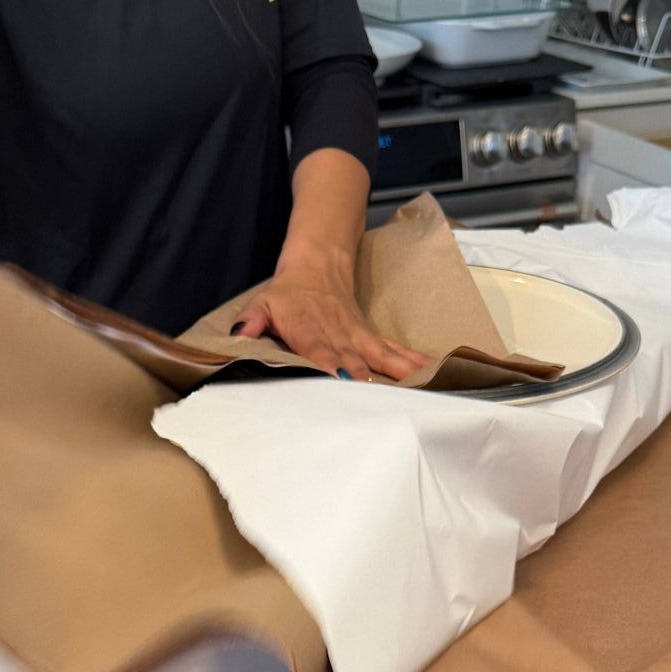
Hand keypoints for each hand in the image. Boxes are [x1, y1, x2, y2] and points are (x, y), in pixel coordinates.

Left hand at [234, 250, 428, 382]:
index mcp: (310, 331)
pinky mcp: (370, 338)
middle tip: (383, 407)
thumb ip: (250, 321)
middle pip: (356, 363)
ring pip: (382, 358)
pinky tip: (433, 372)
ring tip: (420, 391)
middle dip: (367, 385)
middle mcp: (339, 337)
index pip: (321, 352)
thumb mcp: (261, 304)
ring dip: (399, 375)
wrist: (317, 264)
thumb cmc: (287, 293)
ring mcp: (358, 338)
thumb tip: (237, 335)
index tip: (343, 383)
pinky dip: (414, 361)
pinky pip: (395, 352)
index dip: (331, 367)